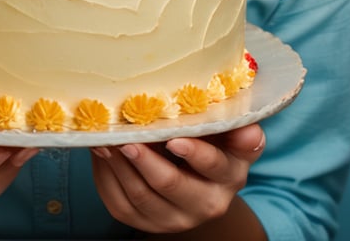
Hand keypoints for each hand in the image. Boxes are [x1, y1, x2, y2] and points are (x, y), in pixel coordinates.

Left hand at [91, 123, 265, 235]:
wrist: (195, 176)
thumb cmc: (213, 142)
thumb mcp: (231, 134)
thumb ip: (238, 127)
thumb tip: (248, 131)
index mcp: (228, 177)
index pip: (214, 166)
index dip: (195, 154)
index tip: (175, 139)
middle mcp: (204, 204)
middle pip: (171, 185)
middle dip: (146, 162)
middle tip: (128, 140)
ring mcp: (172, 217)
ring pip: (141, 195)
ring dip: (120, 165)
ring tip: (107, 140)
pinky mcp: (144, 222)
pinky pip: (120, 204)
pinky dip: (106, 176)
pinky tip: (101, 152)